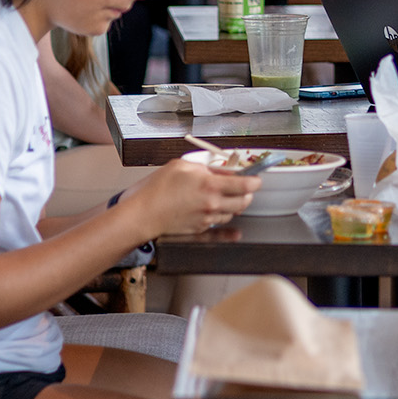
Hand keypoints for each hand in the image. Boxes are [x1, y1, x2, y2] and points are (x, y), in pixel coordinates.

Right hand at [125, 159, 260, 237]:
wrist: (142, 214)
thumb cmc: (157, 189)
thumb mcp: (182, 166)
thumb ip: (206, 168)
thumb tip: (222, 171)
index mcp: (210, 185)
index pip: (246, 185)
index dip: (255, 180)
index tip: (256, 178)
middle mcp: (212, 204)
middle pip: (244, 201)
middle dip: (247, 193)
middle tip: (244, 187)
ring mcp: (207, 219)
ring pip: (232, 213)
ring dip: (234, 205)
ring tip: (226, 197)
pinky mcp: (200, 229)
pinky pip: (221, 229)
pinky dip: (228, 228)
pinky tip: (235, 232)